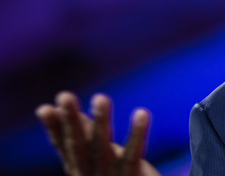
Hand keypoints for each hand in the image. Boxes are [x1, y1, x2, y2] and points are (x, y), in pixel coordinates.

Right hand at [36, 91, 160, 175]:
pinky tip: (141, 113)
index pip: (65, 147)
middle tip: (64, 95)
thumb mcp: (103, 160)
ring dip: (100, 122)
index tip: (44, 108)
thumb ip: (90, 140)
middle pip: (78, 147)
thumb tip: (81, 116)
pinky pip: (134, 154)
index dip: (54, 129)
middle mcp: (91, 175)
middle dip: (70, 121)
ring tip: (100, 97)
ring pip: (102, 149)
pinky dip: (137, 133)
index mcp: (81, 170)